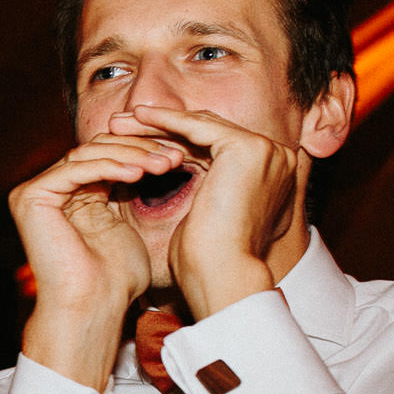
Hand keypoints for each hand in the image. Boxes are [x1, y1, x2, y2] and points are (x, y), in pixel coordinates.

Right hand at [8, 134, 184, 387]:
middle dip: (140, 149)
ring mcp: (34, 192)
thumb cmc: (114, 278)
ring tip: (164, 164)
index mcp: (68, 193)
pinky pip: (75, 169)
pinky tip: (139, 173)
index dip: (144, 151)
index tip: (181, 157)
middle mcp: (47, 189)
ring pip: (87, 153)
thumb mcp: (127, 222)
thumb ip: (128, 189)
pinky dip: (109, 167)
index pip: (107, 154)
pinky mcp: (30, 197)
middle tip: (175, 156)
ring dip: (131, 155)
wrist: (94, 307)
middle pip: (96, 148)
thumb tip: (155, 155)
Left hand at [110, 105, 297, 317]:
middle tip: (121, 125)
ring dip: (155, 123)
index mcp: (268, 174)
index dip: (172, 141)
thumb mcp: (204, 212)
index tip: (134, 142)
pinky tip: (137, 116)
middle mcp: (275, 158)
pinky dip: (165, 120)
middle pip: (206, 133)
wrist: (220, 277)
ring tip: (118, 122)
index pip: (213, 147)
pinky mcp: (247, 147)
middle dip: (160, 129)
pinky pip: (196, 126)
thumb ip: (205, 185)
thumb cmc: (206, 260)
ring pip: (199, 127)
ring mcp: (265, 150)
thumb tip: (178, 171)